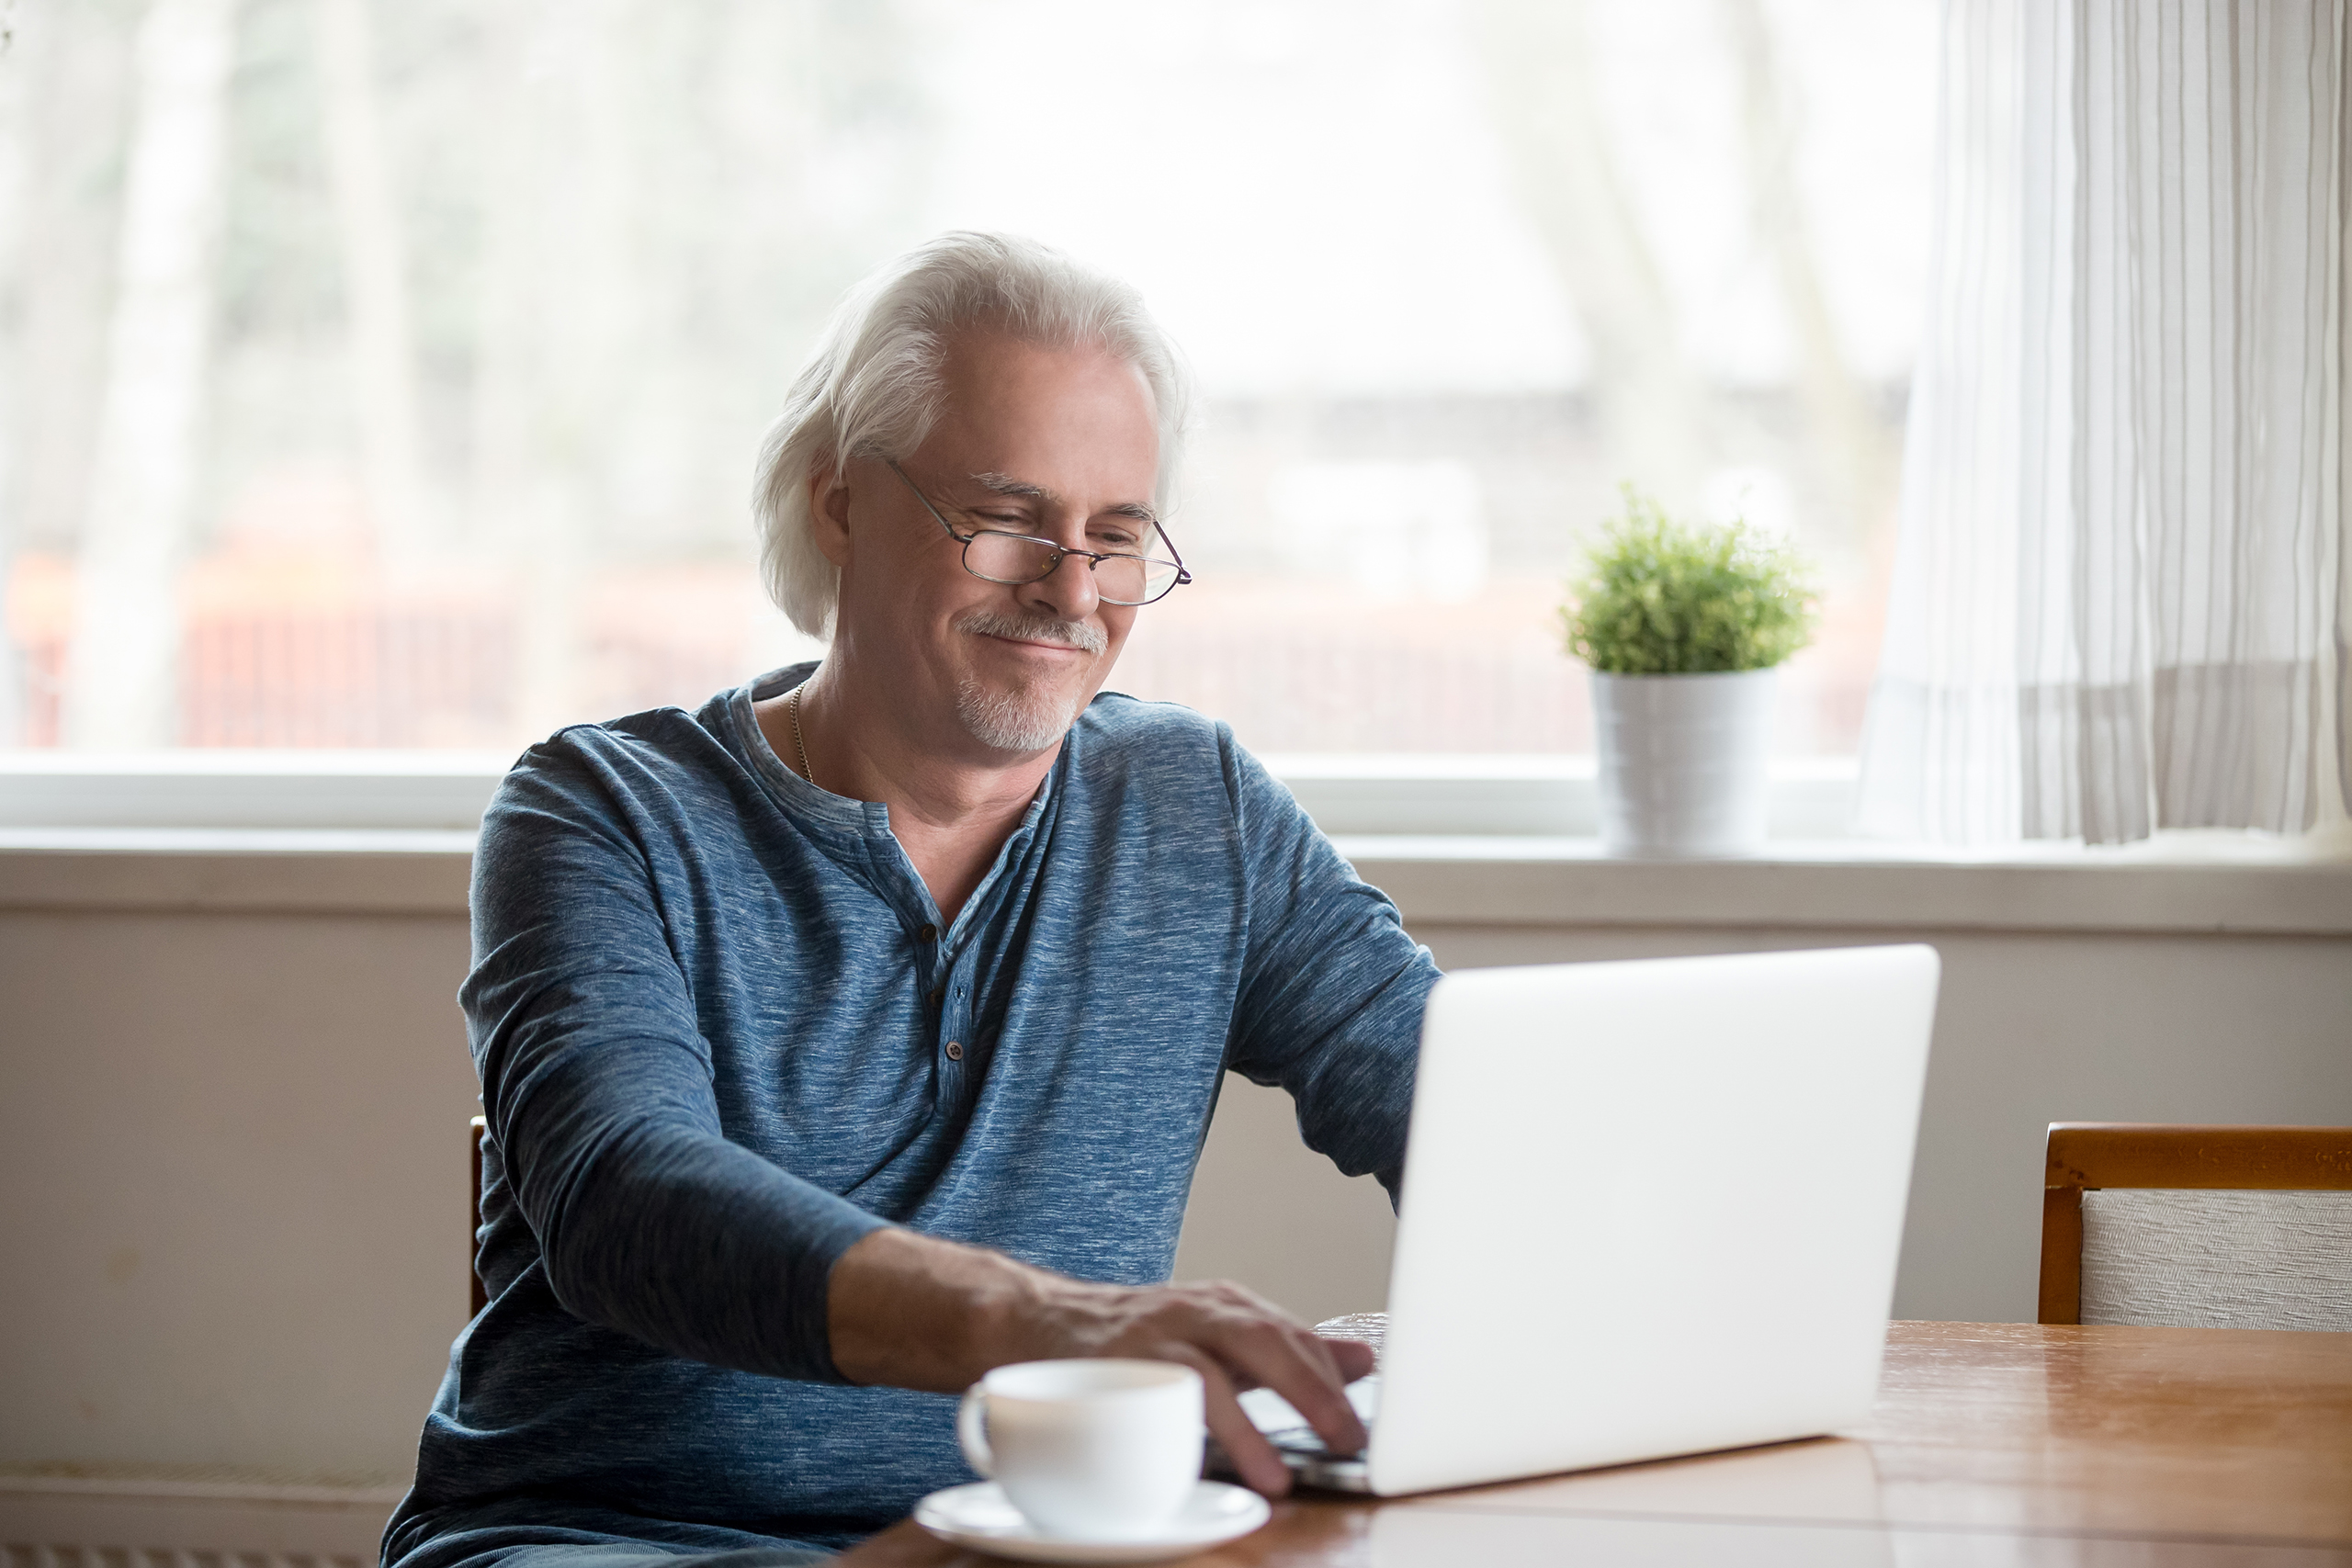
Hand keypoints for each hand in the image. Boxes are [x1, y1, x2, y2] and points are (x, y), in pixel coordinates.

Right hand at [828, 1227, 1374, 1496]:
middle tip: (1349, 1439)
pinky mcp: (1118, 1362)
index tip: (1374, 1421)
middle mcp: (1199, 1310)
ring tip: (1281, 1473)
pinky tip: (1218, 1463)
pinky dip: (1198, 1431)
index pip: (1297, 1335)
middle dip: (1314, 1392)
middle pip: (1269, 1342)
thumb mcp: (1218, 1337)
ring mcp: (1158, 1333)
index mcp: (1230, 1306)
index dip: (1337, 1376)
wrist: (1034, 1320)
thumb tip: (1365, 1361)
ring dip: (1255, 1424)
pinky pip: (1164, 1397)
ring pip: (1217, 1370)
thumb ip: (1288, 1352)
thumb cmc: (1137, 1341)